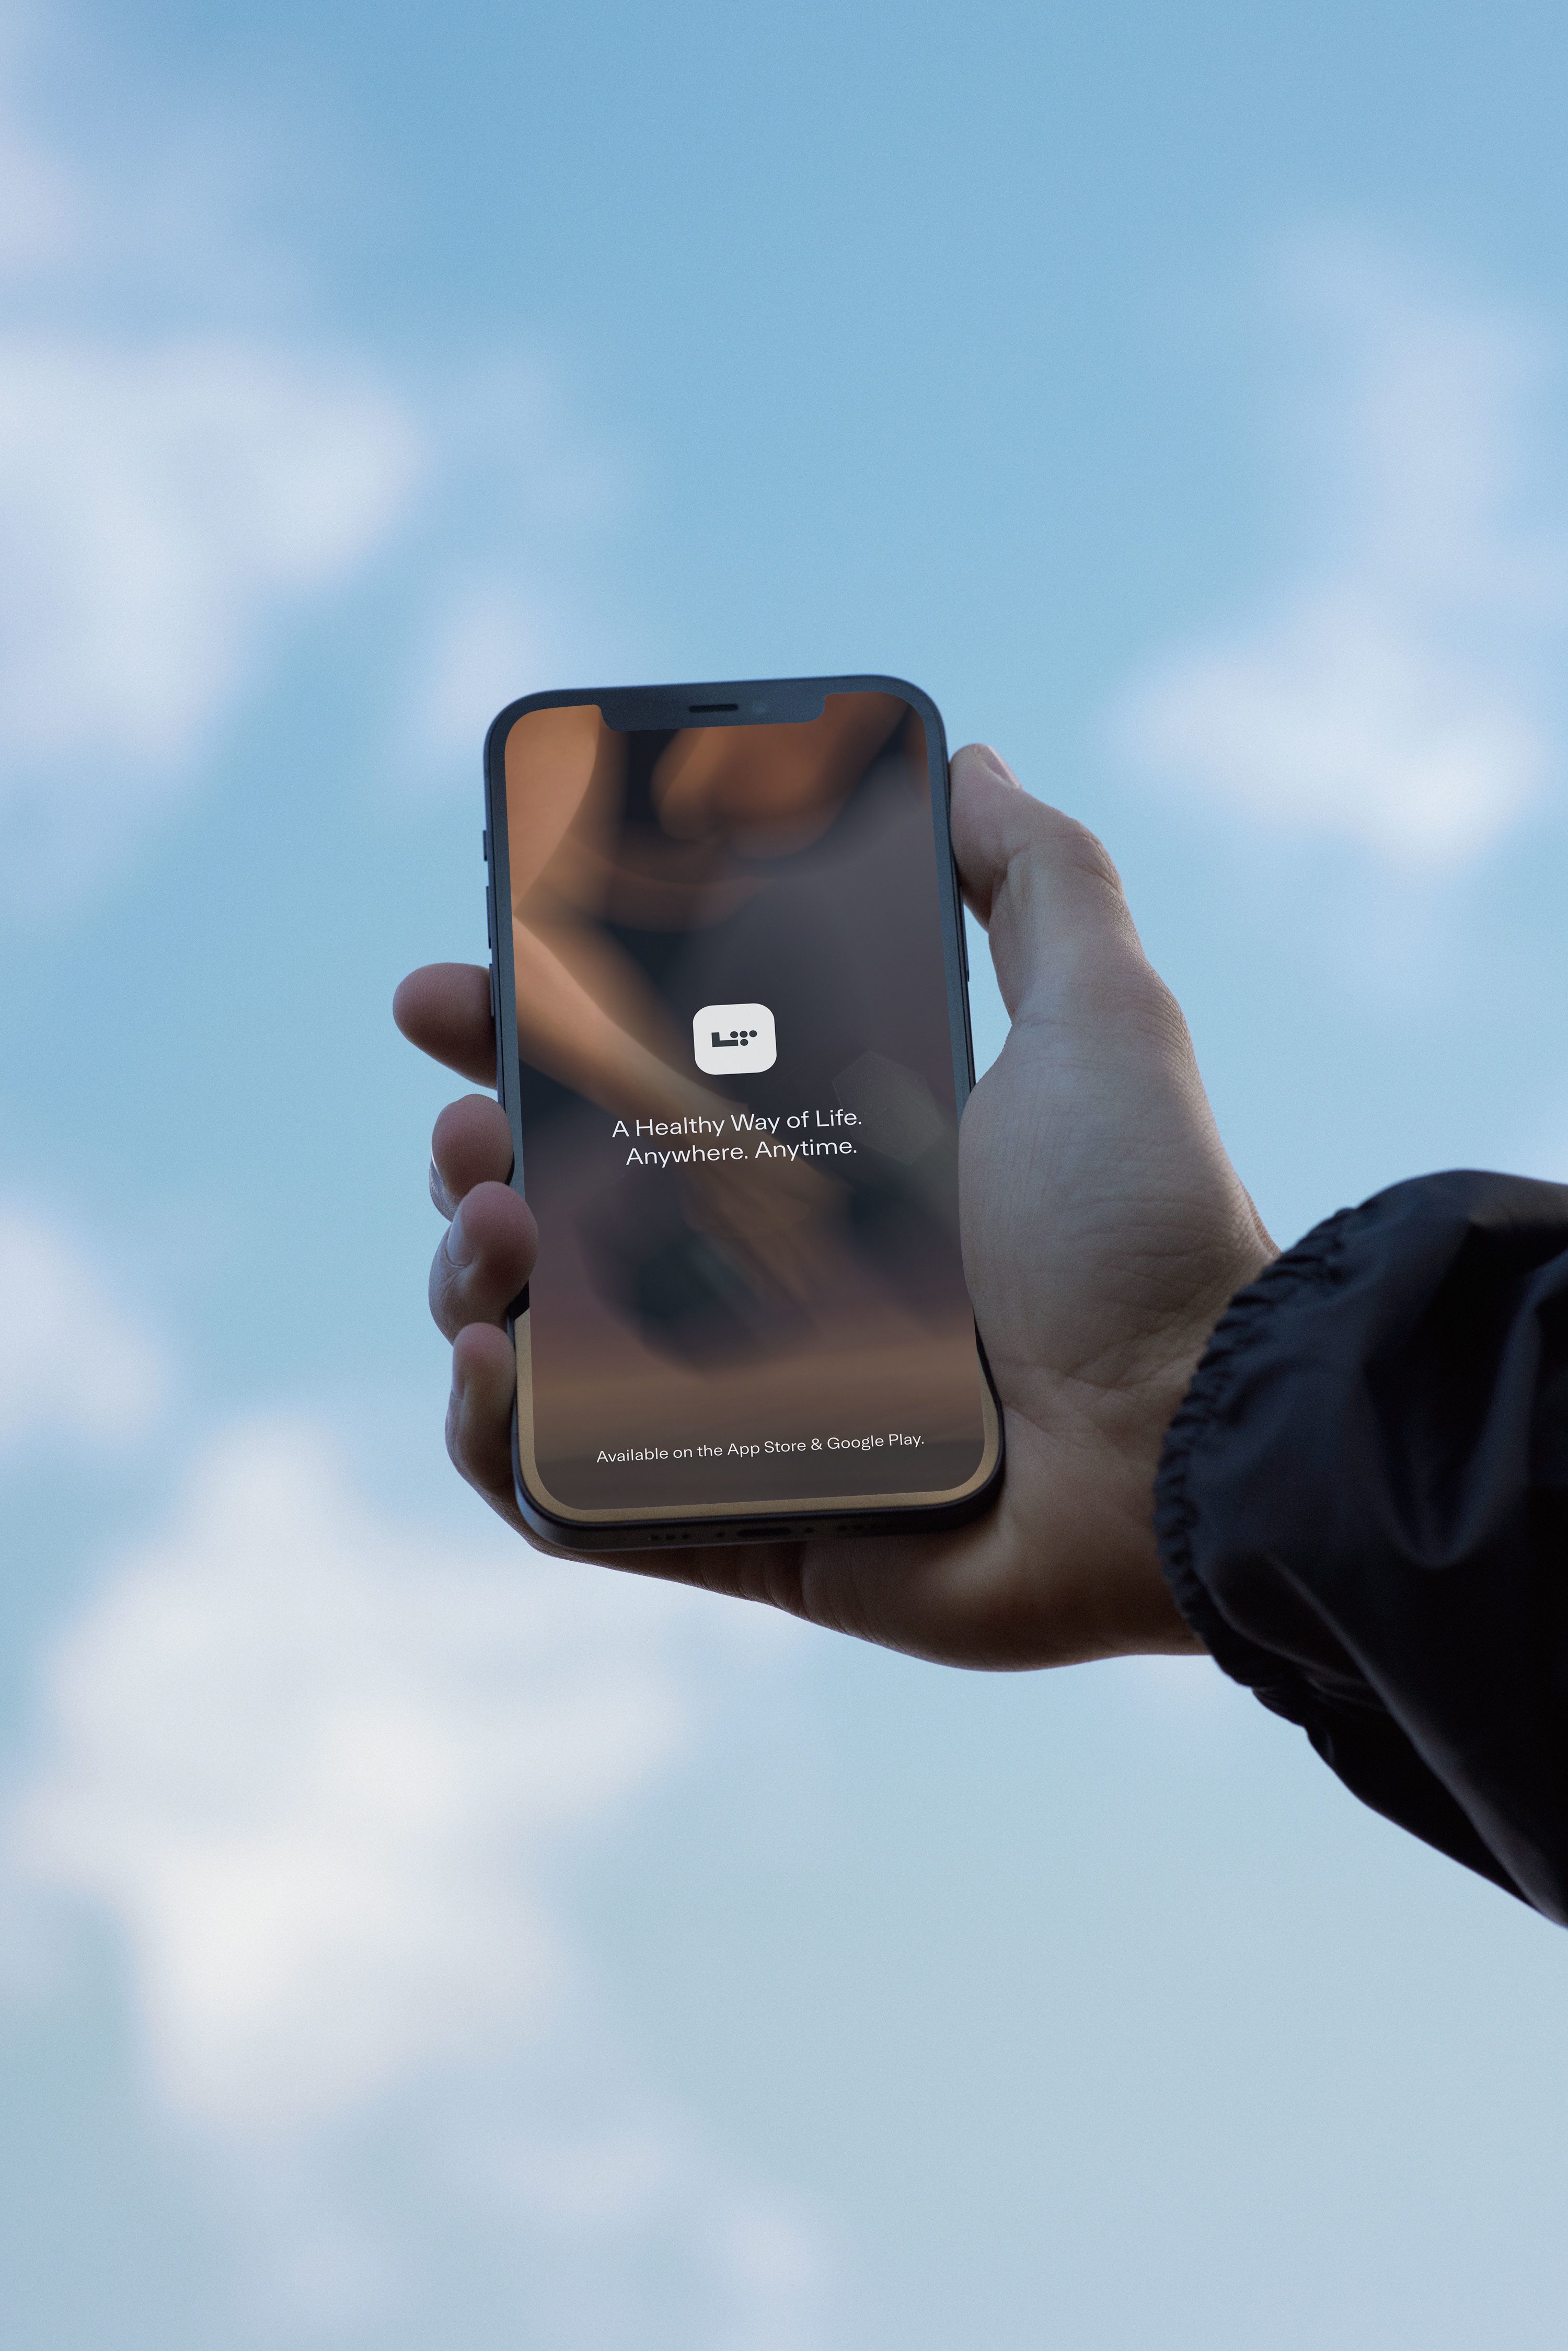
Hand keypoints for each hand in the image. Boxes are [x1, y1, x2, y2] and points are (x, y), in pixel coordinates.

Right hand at [392, 745, 1274, 1669]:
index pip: (634, 1093)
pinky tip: (494, 1366)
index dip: (530, 1035)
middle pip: (555, 1213)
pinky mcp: (738, 1525)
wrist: (1194, 1434)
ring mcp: (738, 1410)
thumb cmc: (1148, 1224)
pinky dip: (493, 1441)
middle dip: (472, 1151)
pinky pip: (566, 1499)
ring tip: (493, 1229)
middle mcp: (766, 1282)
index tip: (466, 983)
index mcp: (823, 1163)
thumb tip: (974, 760)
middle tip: (469, 1120)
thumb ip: (1038, 877)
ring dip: (466, 1277)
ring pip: (535, 1346)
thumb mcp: (1100, 1012)